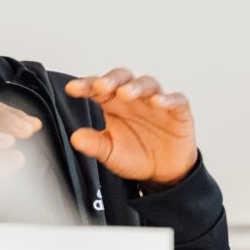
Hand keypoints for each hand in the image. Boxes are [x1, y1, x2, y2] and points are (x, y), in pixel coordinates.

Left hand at [65, 68, 196, 185]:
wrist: (163, 172)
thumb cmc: (135, 155)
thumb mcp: (110, 152)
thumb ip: (94, 144)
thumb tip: (75, 138)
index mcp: (113, 104)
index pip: (97, 88)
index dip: (85, 85)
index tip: (72, 89)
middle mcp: (133, 98)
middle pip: (122, 78)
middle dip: (111, 79)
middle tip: (100, 86)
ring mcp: (156, 102)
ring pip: (147, 84)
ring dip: (135, 86)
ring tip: (125, 93)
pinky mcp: (178, 112)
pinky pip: (176, 100)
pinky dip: (168, 99)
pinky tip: (157, 102)